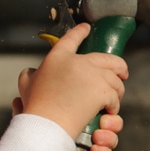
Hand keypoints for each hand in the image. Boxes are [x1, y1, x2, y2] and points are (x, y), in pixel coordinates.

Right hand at [16, 23, 127, 139]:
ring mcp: (93, 75)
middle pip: (107, 58)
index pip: (71, 38)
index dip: (80, 31)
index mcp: (59, 57)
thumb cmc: (35, 105)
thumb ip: (31, 73)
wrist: (47, 122)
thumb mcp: (26, 83)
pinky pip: (115, 96)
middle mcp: (78, 62)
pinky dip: (114, 104)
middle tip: (123, 73)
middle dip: (119, 65)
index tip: (87, 27)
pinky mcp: (102, 91)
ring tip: (116, 97)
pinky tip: (110, 110)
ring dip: (118, 88)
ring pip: (115, 79)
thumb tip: (35, 71)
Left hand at [18, 68, 124, 150]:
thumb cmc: (39, 141)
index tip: (104, 103)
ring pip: (112, 136)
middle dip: (113, 119)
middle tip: (105, 121)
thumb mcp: (31, 124)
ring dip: (110, 136)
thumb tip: (17, 100)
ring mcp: (96, 144)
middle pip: (112, 118)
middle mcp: (90, 126)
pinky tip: (95, 150)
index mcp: (80, 112)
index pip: (98, 102)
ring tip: (98, 138)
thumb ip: (25, 112)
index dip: (107, 99)